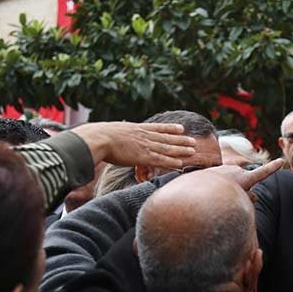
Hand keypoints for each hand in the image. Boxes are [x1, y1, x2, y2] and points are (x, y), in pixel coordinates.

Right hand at [70, 122, 195, 168]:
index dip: (170, 128)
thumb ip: (118, 133)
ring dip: (181, 150)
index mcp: (136, 129)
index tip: (181, 128)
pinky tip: (181, 163)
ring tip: (193, 150)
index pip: (157, 128)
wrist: (98, 138)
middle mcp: (144, 136)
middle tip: (193, 141)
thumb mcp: (111, 130)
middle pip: (167, 138)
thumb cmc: (98, 136)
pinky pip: (160, 160)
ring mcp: (144, 146)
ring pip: (167, 148)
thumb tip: (113, 134)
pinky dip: (171, 162)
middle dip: (181, 140)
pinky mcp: (142, 157)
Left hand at [206, 159, 283, 191]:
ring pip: (233, 180)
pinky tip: (211, 191)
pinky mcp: (216, 169)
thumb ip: (249, 198)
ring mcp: (227, 168)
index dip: (273, 168)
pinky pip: (221, 178)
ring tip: (219, 195)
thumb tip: (254, 196)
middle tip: (234, 198)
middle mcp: (238, 171)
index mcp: (246, 178)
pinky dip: (219, 184)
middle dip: (243, 188)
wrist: (199, 189)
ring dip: (229, 186)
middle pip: (246, 181)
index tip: (281, 161)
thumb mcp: (239, 200)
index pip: (264, 172)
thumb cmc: (221, 198)